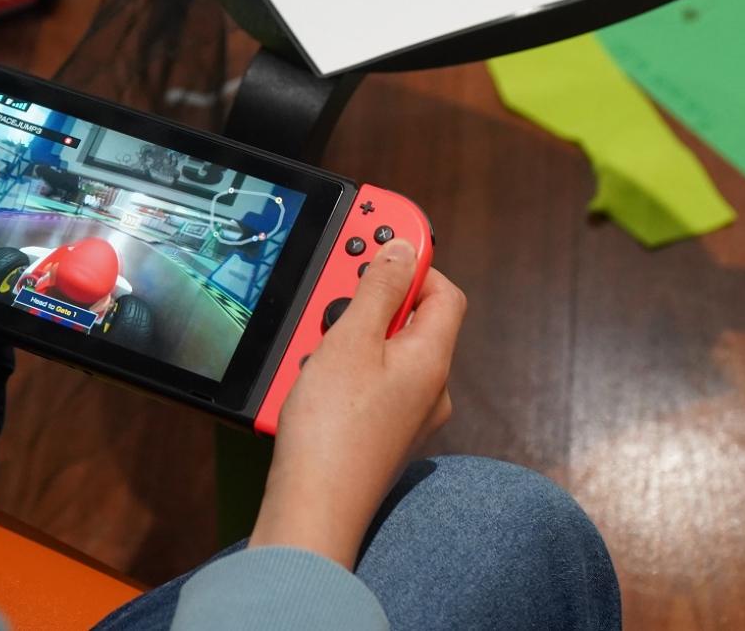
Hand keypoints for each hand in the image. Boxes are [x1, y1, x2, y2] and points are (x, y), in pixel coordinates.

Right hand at [249, 238, 465, 568]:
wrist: (312, 512)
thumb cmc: (333, 430)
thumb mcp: (351, 339)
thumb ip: (378, 288)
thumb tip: (402, 247)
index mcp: (431, 358)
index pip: (440, 289)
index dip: (412, 259)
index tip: (381, 232)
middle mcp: (426, 386)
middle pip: (403, 317)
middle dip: (362, 296)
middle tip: (328, 285)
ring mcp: (402, 414)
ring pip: (375, 349)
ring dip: (340, 332)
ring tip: (308, 341)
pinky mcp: (374, 432)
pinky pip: (360, 381)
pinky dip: (333, 367)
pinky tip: (304, 376)